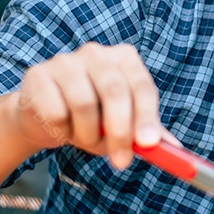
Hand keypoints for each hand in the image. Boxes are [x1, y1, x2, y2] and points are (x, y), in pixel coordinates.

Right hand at [9, 42, 172, 169]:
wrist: (44, 116)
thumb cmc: (91, 118)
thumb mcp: (123, 123)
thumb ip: (147, 132)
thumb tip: (174, 148)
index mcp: (124, 58)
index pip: (142, 85)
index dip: (147, 116)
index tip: (148, 144)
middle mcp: (96, 52)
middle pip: (115, 91)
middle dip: (121, 131)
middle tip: (121, 161)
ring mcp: (65, 60)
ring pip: (84, 104)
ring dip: (87, 133)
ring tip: (84, 137)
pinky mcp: (38, 74)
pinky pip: (56, 112)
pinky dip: (62, 130)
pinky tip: (61, 126)